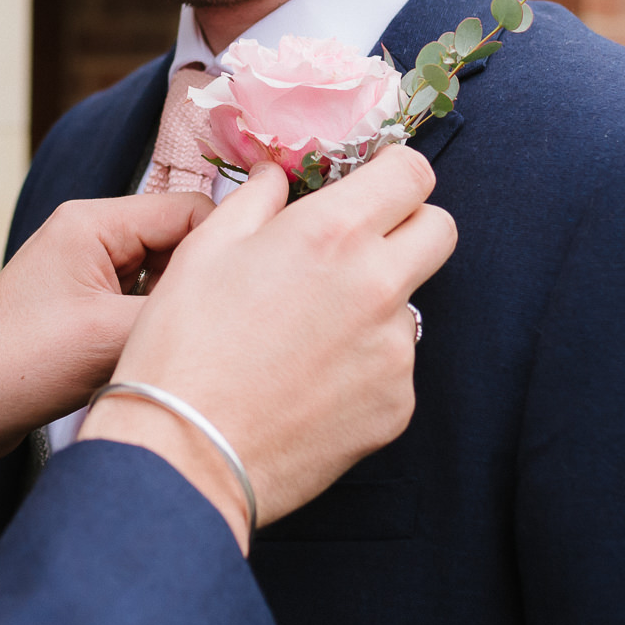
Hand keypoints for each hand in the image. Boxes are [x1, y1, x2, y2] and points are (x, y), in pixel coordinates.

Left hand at [0, 192, 214, 512]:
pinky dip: (157, 326)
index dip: (224, 247)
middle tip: (226, 325)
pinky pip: (143, 304)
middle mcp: (92, 236)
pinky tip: (166, 355)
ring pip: (164, 276)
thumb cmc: (20, 364)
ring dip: (179, 308)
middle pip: (180, 241)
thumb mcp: (108, 337)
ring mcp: (88, 271)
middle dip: (202, 281)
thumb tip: (241, 304)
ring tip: (194, 345)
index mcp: (94, 222)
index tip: (253, 291)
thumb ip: (176, 311)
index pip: (188, 211)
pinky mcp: (87, 307)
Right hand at [79, 145, 455, 550]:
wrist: (188, 451)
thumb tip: (280, 177)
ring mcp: (394, 350)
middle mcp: (378, 285)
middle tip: (357, 247)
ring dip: (376, 304)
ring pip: (410, 303)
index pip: (413, 173)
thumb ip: (257, 199)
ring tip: (307, 334)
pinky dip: (363, 365)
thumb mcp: (206, 248)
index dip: (393, 174)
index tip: (371, 187)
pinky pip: (394, 366)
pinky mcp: (397, 405)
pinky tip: (309, 381)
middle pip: (439, 230)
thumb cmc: (185, 343)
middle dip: (408, 226)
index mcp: (333, 232)